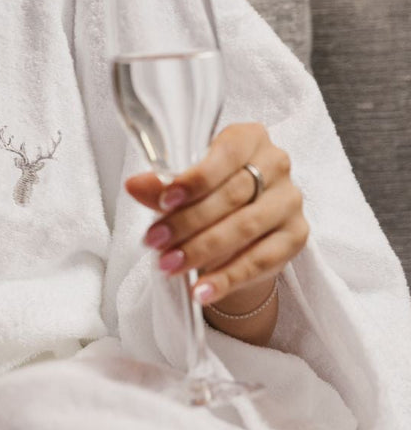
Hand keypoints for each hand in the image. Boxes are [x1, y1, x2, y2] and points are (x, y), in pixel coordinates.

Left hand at [124, 123, 308, 310]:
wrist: (240, 227)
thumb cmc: (208, 191)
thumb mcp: (183, 185)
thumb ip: (161, 185)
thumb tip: (133, 185)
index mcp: (249, 138)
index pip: (224, 155)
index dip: (194, 179)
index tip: (164, 202)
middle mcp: (276, 164)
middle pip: (231, 195)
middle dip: (188, 221)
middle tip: (155, 241)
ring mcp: (289, 201)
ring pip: (244, 228)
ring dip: (202, 250)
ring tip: (169, 265)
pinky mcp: (296, 236)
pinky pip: (260, 261)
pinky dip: (227, 278)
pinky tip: (201, 290)